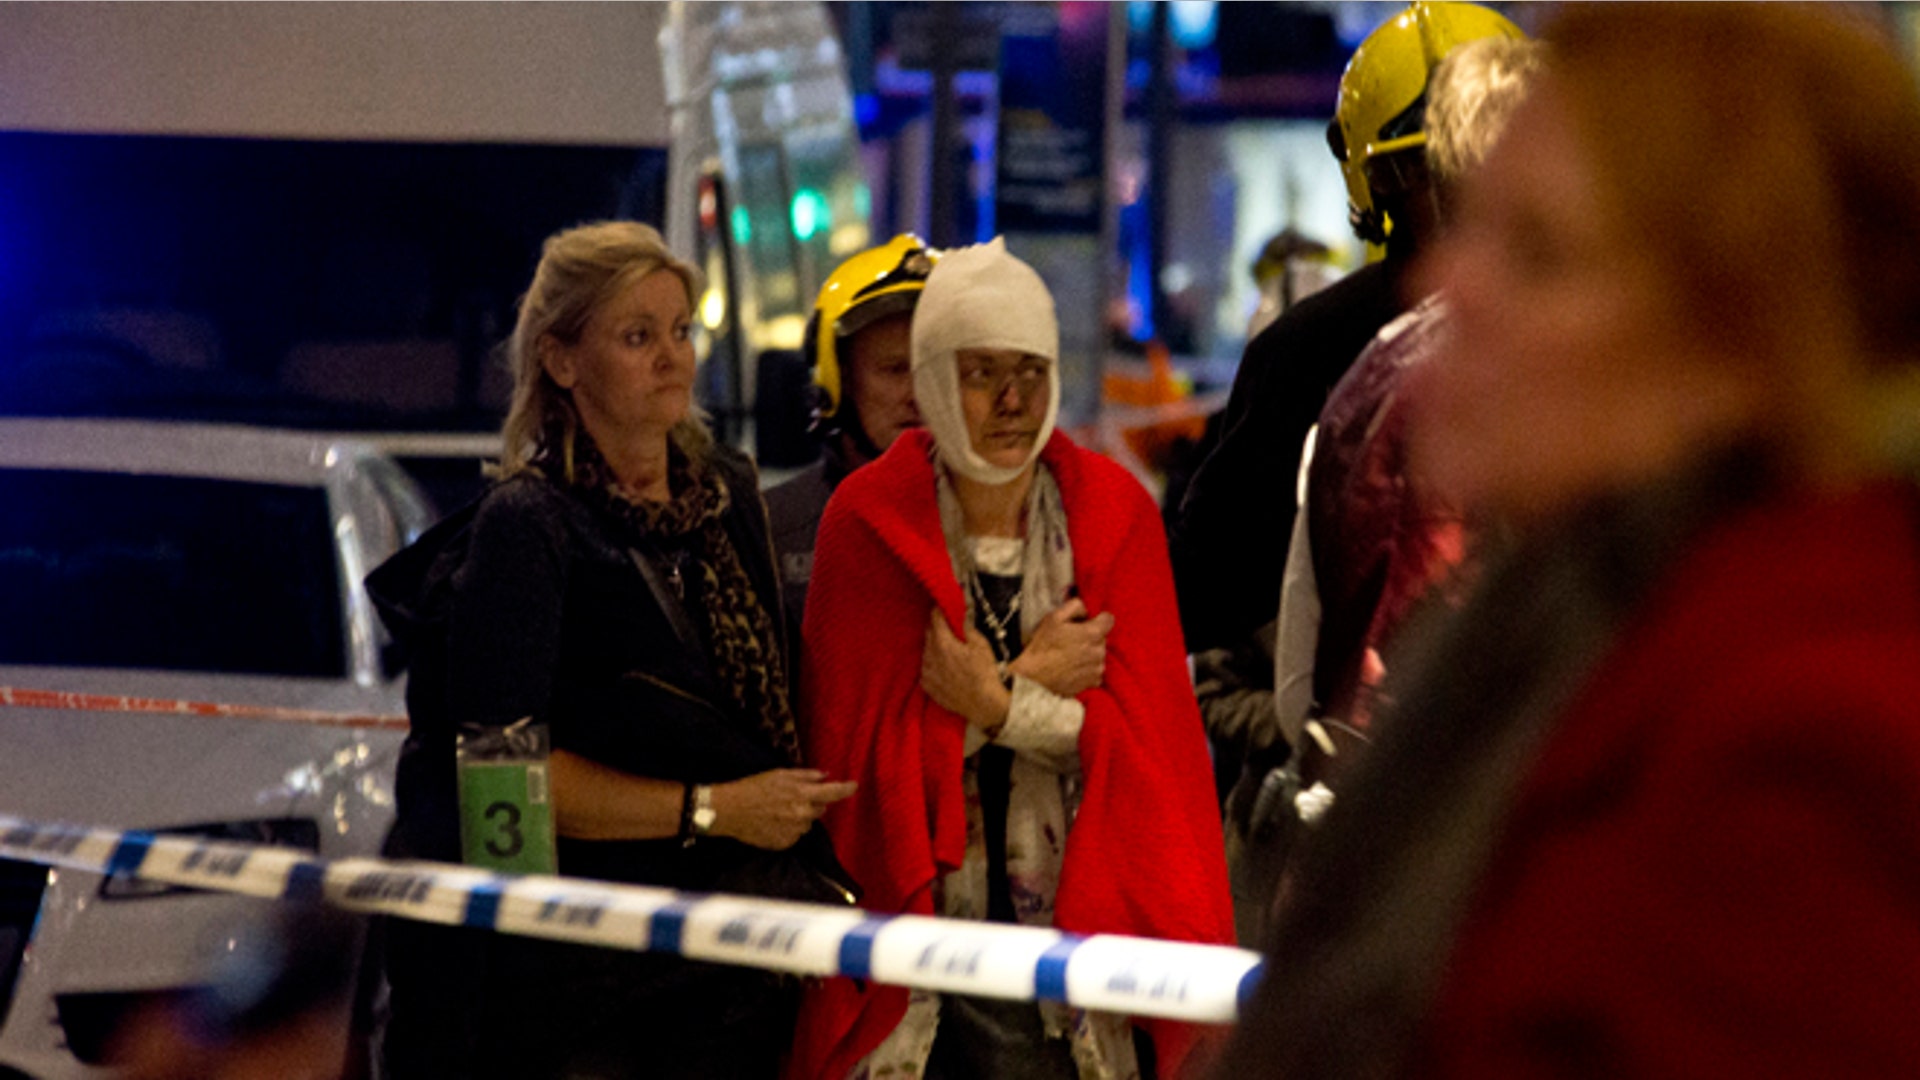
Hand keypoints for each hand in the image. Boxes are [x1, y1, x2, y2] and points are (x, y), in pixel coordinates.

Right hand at [710, 769, 856, 849]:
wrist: (729, 810)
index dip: (846, 789)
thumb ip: (806, 775)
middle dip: (813, 802)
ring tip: (778, 809)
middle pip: (821, 809)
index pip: (833, 793)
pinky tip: (773, 821)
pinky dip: (789, 829)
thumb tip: (825, 775)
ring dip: (800, 816)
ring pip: (807, 824)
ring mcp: (793, 832)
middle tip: (794, 796)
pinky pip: (795, 835)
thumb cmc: (753, 787)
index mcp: (802, 794)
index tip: (854, 786)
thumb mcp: (780, 774)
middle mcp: (801, 815)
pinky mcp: (784, 843)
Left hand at [921, 610, 1011, 732]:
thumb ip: (966, 626)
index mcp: (942, 643)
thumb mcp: (981, 645)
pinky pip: (925, 667)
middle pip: (928, 633)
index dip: (939, 610)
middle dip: (937, 627)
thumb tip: (961, 610)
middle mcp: (929, 656)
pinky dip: (932, 663)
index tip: (944, 607)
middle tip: (948, 627)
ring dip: (934, 646)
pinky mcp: (926, 685)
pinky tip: (944, 667)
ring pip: (926, 650)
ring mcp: (926, 672)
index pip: (934, 618)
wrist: (983, 705)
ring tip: (948, 649)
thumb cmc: (985, 673)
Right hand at [1007, 598, 1112, 697]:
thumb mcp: (1054, 617)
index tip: (1086, 623)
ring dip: (1089, 653)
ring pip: (1099, 654)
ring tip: (1070, 656)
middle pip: (1102, 638)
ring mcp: (1098, 668)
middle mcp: (1100, 651)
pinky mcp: (1094, 682)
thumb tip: (1086, 610)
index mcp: (1093, 633)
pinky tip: (1072, 668)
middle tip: (1071, 640)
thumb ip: (1075, 606)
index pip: (1109, 619)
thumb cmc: (1042, 646)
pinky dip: (1087, 669)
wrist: (1034, 678)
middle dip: (1090, 637)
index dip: (1098, 619)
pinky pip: (1096, 671)